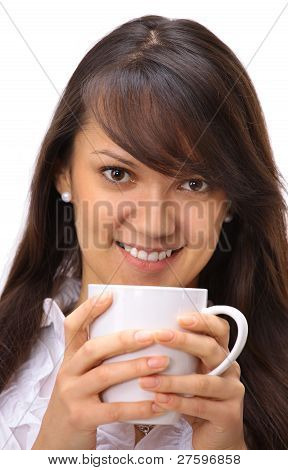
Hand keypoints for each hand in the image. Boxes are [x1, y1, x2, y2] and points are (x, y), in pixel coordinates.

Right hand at [32, 294, 168, 449]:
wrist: (58, 440)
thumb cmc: (80, 401)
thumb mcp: (82, 375)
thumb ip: (101, 358)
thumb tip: (140, 335)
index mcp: (69, 358)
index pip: (72, 327)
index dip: (89, 309)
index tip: (111, 296)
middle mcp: (67, 373)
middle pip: (92, 348)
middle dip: (123, 339)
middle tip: (152, 334)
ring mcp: (72, 395)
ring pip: (104, 375)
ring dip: (136, 367)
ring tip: (162, 362)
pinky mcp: (81, 418)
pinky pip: (114, 410)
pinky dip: (138, 406)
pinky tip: (158, 402)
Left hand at [138, 311, 246, 449]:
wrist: (216, 439)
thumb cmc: (195, 400)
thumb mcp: (189, 373)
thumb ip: (178, 356)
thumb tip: (144, 333)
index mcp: (221, 354)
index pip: (220, 329)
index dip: (203, 320)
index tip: (179, 318)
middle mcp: (231, 369)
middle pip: (211, 349)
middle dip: (184, 341)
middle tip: (159, 336)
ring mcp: (232, 392)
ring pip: (203, 382)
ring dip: (173, 380)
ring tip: (147, 380)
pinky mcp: (229, 416)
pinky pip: (200, 407)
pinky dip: (177, 403)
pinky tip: (159, 400)